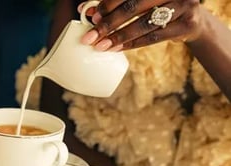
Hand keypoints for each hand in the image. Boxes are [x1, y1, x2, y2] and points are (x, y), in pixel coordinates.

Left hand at [78, 0, 205, 50]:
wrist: (192, 20)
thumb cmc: (158, 9)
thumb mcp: (140, 4)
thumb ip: (115, 5)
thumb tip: (85, 9)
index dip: (109, 3)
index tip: (93, 16)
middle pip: (134, 6)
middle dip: (109, 22)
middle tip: (90, 36)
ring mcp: (183, 5)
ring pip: (144, 23)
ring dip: (119, 36)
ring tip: (101, 46)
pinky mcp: (187, 24)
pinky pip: (154, 37)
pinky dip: (133, 44)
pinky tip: (117, 49)